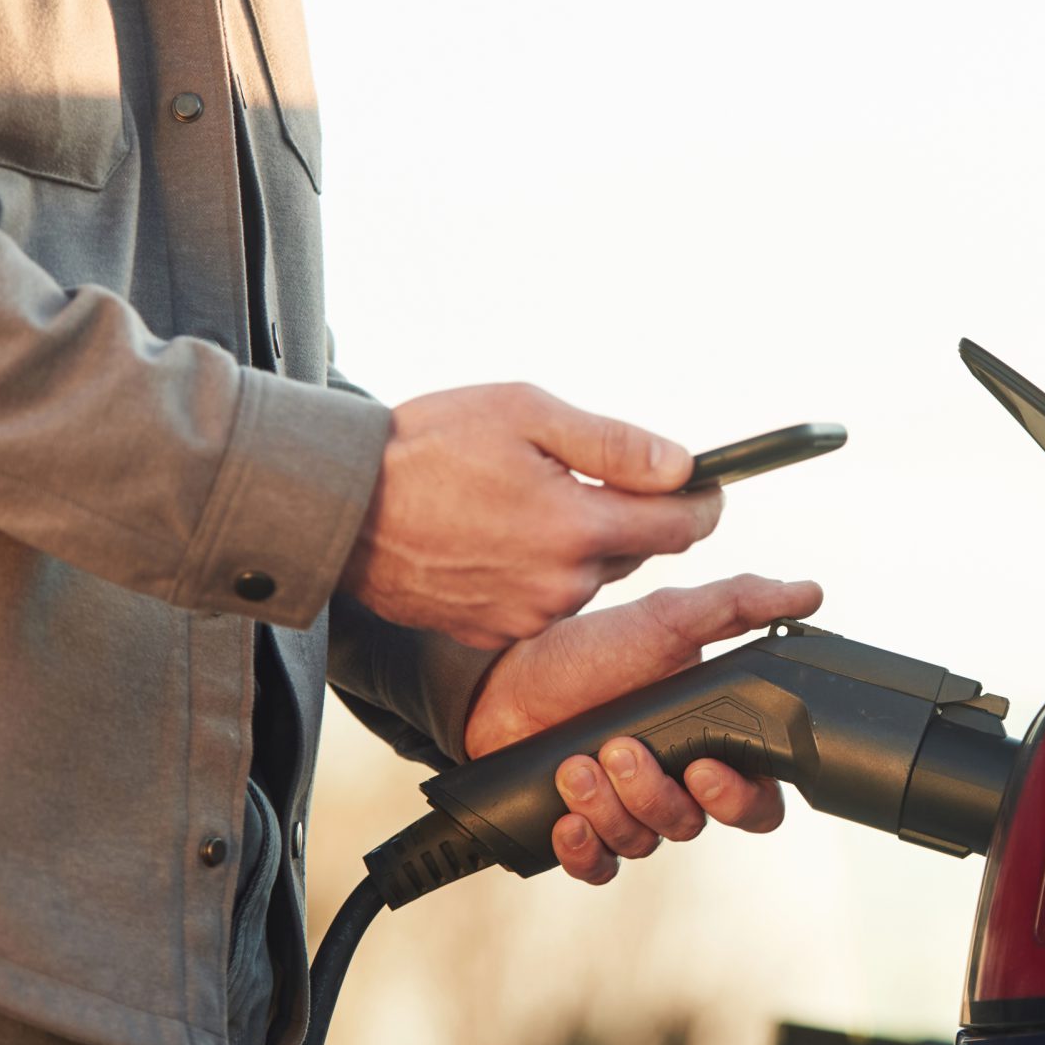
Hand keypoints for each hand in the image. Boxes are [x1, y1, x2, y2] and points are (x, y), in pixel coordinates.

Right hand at [339, 383, 721, 647]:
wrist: (339, 508)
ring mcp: (527, 616)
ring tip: (514, 499)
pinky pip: (541, 598)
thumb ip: (614, 444)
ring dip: (574, 541)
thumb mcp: (525, 413)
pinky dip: (533, 569)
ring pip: (586, 575)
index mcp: (577, 527)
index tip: (706, 485)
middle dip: (622, 512)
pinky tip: (492, 536)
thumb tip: (682, 464)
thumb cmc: (422, 450)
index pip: (682, 527)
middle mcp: (562, 584)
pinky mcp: (493, 632)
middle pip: (634, 549)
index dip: (702, 501)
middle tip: (575, 471)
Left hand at [463, 574, 825, 883]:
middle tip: (621, 751)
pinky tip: (567, 820)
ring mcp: (628, 813)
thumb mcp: (666, 619)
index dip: (738, 797)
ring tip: (576, 764)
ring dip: (610, 807)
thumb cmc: (589, 650)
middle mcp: (675, 786)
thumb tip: (808, 592)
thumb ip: (738, 605)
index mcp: (708, 744)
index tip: (703, 766)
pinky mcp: (583, 832)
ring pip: (643, 842)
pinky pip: (600, 867)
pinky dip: (585, 850)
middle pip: (693, 824)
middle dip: (655, 792)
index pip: (756, 800)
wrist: (502, 680)